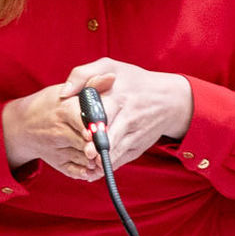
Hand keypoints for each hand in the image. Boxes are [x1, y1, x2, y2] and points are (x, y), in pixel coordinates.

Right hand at [1, 84, 101, 180]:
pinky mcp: (58, 163)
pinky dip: (87, 172)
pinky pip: (76, 172)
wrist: (22, 125)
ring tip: (107, 156)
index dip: (97, 129)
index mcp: (65, 110)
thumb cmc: (50, 104)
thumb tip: (112, 77)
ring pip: (84, 159)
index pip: (85, 122)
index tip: (105, 131)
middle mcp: (60, 132)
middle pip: (87, 143)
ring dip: (98, 160)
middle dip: (101, 146)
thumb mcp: (68, 90)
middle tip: (111, 146)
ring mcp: (58, 150)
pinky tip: (95, 167)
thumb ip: (93, 84)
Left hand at [60, 58, 192, 172]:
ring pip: (115, 153)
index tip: (82, 131)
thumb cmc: (133, 81)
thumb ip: (82, 74)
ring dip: (100, 161)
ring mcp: (134, 136)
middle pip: (109, 137)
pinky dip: (107, 166)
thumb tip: (64, 93)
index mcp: (118, 97)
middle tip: (85, 152)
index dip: (90, 124)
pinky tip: (94, 169)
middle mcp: (128, 118)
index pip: (101, 112)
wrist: (170, 99)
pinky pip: (120, 161)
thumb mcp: (110, 66)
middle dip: (96, 147)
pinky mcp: (137, 148)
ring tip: (87, 165)